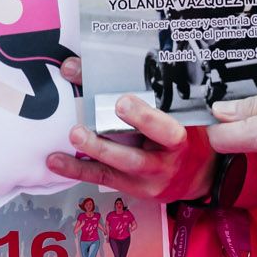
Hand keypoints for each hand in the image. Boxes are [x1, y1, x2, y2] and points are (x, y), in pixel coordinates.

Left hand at [47, 79, 213, 202]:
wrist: (199, 174)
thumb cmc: (186, 132)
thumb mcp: (177, 111)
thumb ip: (145, 91)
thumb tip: (89, 66)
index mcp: (181, 140)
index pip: (166, 129)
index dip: (144, 118)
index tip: (121, 102)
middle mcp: (165, 163)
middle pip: (136, 157)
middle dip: (106, 144)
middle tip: (81, 130)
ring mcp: (149, 180)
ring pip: (117, 169)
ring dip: (90, 154)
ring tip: (72, 138)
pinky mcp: (135, 190)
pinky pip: (104, 179)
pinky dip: (78, 170)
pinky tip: (56, 161)